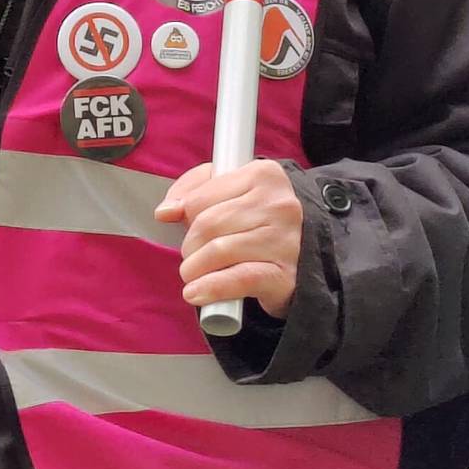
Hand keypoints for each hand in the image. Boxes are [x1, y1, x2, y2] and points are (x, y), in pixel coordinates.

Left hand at [155, 160, 302, 315]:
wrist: (302, 256)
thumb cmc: (257, 221)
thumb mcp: (229, 192)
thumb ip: (193, 191)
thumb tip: (166, 211)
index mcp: (264, 175)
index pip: (201, 198)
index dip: (185, 216)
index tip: (187, 227)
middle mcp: (280, 204)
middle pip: (208, 225)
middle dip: (189, 245)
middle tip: (192, 256)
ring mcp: (285, 240)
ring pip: (219, 251)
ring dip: (194, 269)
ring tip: (193, 275)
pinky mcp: (285, 274)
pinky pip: (239, 279)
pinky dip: (211, 288)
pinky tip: (195, 293)